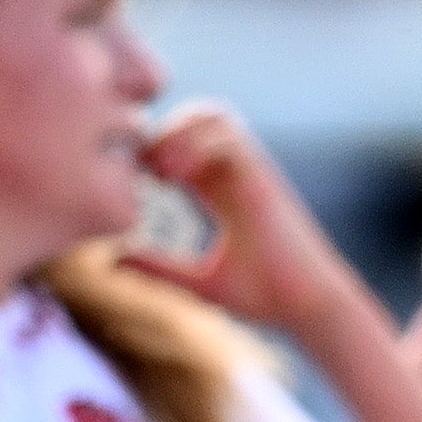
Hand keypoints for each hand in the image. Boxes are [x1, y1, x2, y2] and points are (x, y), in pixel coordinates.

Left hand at [125, 103, 358, 336]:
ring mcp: (252, 171)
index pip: (185, 147)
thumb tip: (111, 259)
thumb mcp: (201, 282)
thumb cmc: (266, 298)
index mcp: (224, 195)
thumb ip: (159, 268)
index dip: (154, 150)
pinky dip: (193, 143)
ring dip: (177, 130)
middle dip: (161, 131)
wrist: (310, 306)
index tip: (133, 181)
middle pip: (196, 118)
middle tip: (139, 168)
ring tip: (157, 170)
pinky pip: (225, 134)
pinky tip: (172, 176)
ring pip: (211, 115)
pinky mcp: (262, 175)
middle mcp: (237, 175)